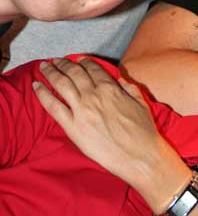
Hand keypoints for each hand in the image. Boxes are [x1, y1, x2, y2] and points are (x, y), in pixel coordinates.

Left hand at [33, 58, 180, 194]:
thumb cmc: (144, 131)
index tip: (76, 60)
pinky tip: (36, 87)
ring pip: (61, 84)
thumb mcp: (141, 103)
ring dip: (51, 73)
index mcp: (111, 88)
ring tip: (44, 67)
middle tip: (55, 60)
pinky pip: (53, 107)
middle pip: (74, 73)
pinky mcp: (73, 128)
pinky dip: (43, 94)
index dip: (82, 62)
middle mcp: (94, 95)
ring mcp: (81, 110)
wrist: (139, 155)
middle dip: (63, 64)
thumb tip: (121, 81)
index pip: (92, 68)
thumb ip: (130, 88)